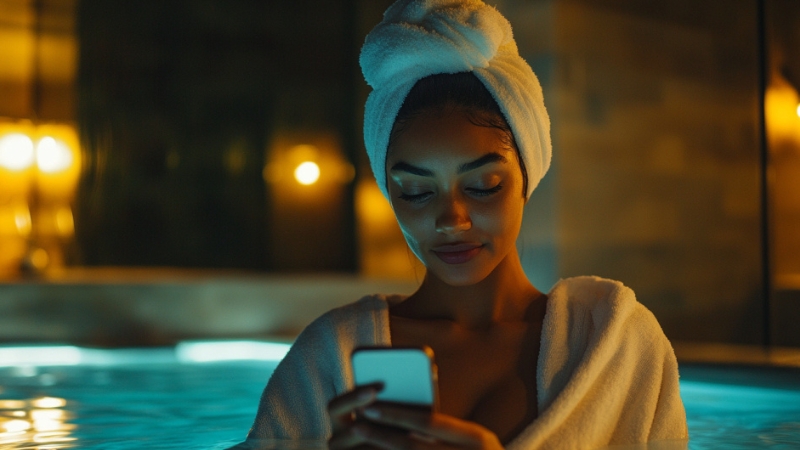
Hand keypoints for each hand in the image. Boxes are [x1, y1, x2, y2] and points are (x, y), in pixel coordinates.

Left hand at [328, 388, 502, 449]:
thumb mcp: (473, 440)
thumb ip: (445, 429)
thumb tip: (402, 413)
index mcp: (475, 438)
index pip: (430, 422)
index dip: (398, 414)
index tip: (371, 405)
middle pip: (413, 447)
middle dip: (382, 436)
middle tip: (357, 424)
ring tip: (359, 442)